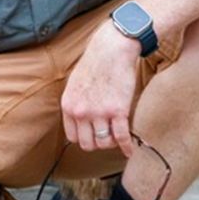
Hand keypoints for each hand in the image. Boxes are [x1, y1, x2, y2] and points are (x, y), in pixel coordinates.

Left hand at [60, 22, 140, 157]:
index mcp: (68, 106)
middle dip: (98, 143)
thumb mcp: (74, 84)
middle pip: (87, 144)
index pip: (72, 137)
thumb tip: (79, 119)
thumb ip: (75, 103)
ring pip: (104, 143)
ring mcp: (99, 113)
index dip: (84, 138)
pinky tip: (130, 150)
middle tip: (107, 137)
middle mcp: (81, 112)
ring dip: (112, 143)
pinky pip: (122, 137)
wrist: (111, 49)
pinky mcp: (118, 111)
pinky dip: (127, 147)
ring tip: (117, 137)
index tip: (93, 135)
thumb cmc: (95, 63)